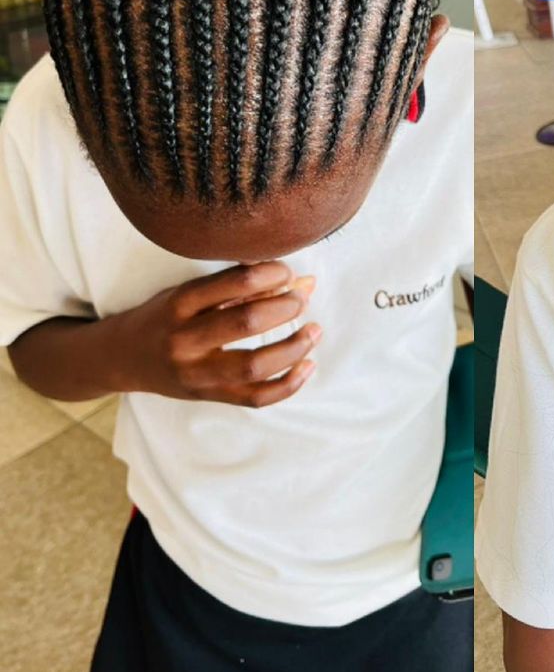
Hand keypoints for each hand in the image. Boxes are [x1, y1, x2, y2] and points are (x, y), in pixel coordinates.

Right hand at [112, 261, 320, 407]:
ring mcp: (197, 374)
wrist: (120, 358)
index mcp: (179, 303)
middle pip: (246, 323)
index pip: (235, 283)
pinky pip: (255, 398)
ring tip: (314, 330)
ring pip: (255, 366)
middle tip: (302, 298)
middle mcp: (185, 340)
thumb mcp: (189, 292)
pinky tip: (308, 365)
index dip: (270, 274)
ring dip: (294, 347)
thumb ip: (237, 286)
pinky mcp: (208, 397)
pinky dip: (288, 385)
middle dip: (286, 307)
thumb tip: (301, 280)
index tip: (287, 272)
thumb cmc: (164, 316)